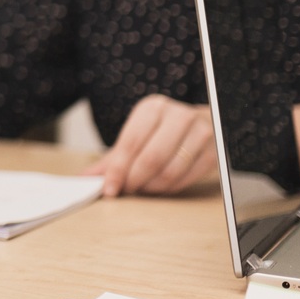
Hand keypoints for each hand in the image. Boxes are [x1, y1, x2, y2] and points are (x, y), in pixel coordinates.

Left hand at [83, 94, 215, 196]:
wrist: (201, 122)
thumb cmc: (162, 131)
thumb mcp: (136, 136)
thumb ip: (111, 159)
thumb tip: (85, 179)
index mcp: (153, 108)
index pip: (131, 143)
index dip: (118, 170)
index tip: (109, 188)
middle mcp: (178, 116)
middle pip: (151, 158)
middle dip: (135, 180)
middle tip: (127, 190)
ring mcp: (200, 132)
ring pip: (170, 171)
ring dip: (152, 187)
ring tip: (143, 188)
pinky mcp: (214, 152)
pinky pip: (188, 178)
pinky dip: (170, 188)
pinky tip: (161, 187)